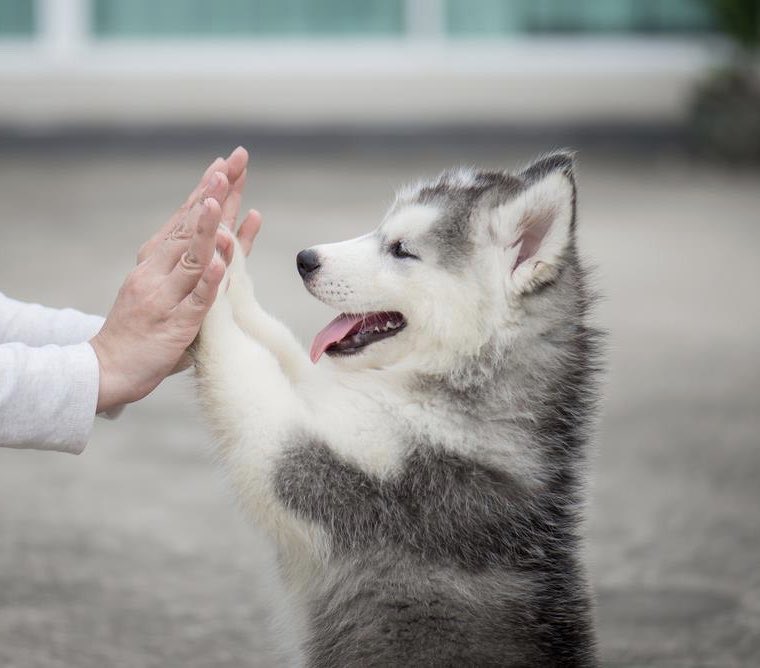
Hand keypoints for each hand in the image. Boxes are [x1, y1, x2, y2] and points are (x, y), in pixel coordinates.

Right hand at [90, 150, 250, 412]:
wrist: (108, 368)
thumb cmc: (144, 329)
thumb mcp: (167, 289)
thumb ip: (195, 266)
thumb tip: (223, 241)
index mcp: (157, 260)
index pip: (187, 217)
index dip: (208, 190)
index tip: (227, 163)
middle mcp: (159, 270)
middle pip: (191, 226)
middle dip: (214, 192)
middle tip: (233, 161)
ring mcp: (167, 295)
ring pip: (191, 256)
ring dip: (206, 225)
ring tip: (220, 196)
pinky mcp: (176, 324)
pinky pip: (196, 300)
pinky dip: (209, 280)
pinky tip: (220, 260)